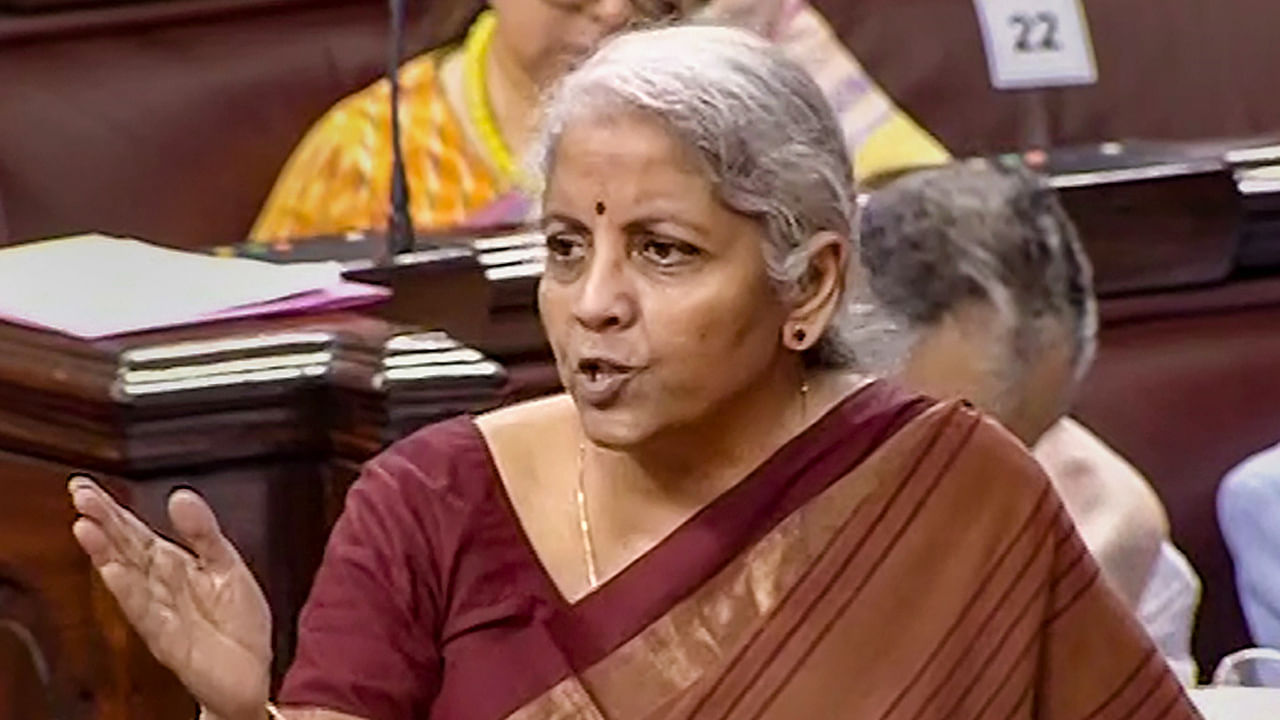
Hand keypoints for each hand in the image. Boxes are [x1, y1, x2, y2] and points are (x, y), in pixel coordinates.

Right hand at [69, 476, 271, 719]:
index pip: (135, 532)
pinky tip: (114, 573)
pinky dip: (130, 593)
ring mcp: (159, 612)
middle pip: (126, 549)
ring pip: (128, 578)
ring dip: (106, 554)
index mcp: (173, 565)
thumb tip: (180, 495)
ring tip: (87, 528)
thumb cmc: (236, 622)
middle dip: (103, 523)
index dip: (112, 510)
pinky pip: (146, 613)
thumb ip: (204, 532)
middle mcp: (159, 586)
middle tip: (79, 494)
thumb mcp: (227, 565)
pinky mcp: (168, 639)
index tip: (85, 486)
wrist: (251, 671)